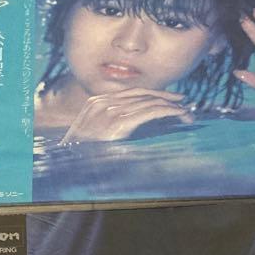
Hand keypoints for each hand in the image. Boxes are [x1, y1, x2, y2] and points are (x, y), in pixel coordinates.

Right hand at [59, 88, 190, 143]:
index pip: (130, 91)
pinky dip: (169, 112)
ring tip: (186, 113)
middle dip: (165, 96)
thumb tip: (128, 123)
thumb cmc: (79, 153)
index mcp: (96, 101)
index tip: (167, 97)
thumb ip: (106, 123)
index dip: (151, 92)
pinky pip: (151, 112)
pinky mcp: (120, 123)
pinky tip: (180, 115)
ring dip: (171, 107)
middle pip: (142, 93)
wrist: (68, 163)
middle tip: (182, 101)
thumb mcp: (90, 134)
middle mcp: (104, 103)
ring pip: (150, 101)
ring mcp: (111, 112)